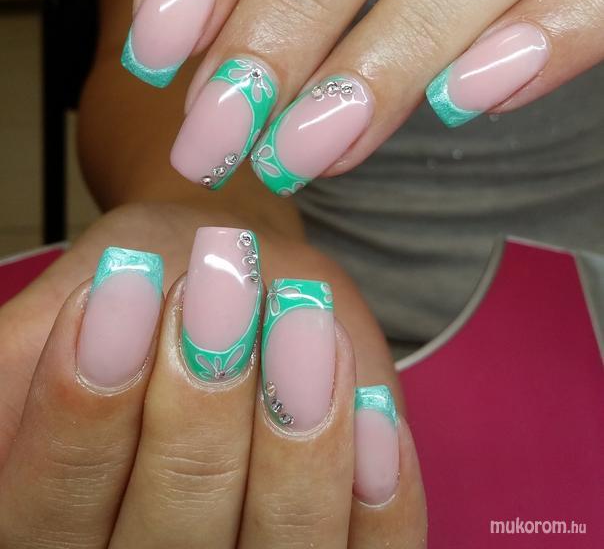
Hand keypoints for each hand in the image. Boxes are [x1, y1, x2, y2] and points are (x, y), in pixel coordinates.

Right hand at [0, 203, 425, 547]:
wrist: (239, 274)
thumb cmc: (154, 280)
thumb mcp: (80, 293)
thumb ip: (33, 347)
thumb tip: (65, 355)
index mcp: (56, 527)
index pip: (45, 512)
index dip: (80, 414)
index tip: (123, 291)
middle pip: (162, 542)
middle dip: (195, 414)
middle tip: (219, 295)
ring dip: (293, 444)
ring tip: (299, 322)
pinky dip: (380, 496)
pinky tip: (370, 407)